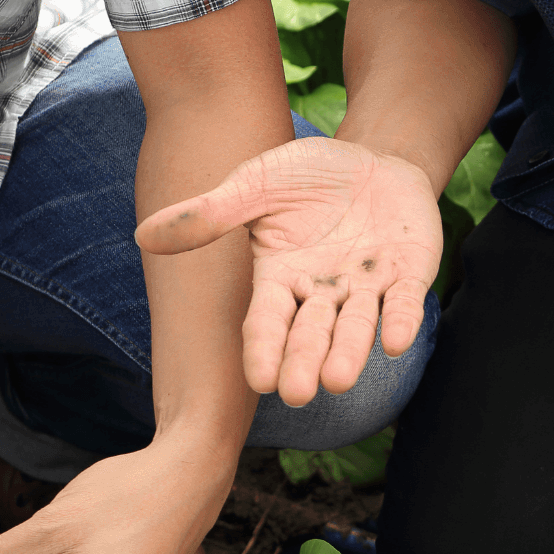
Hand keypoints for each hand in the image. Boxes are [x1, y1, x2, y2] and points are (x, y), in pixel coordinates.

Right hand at [134, 136, 441, 405]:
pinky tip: (396, 342)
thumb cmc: (307, 178)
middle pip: (311, 334)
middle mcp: (323, 294)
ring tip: (339, 382)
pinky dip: (401, 321)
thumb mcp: (254, 186)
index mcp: (281, 279)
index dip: (265, 350)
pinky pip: (405, 303)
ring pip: (357, 328)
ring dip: (349, 354)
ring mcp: (367, 288)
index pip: (268, 322)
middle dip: (304, 362)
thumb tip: (144, 235)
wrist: (371, 158)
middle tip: (296, 394)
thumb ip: (210, 214)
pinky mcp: (408, 275)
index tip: (259, 380)